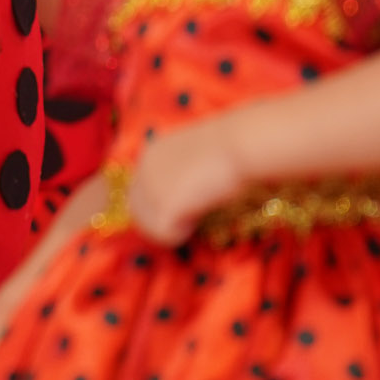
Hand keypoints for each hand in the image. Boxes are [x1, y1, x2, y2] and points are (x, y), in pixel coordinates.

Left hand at [127, 117, 246, 245]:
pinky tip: (200, 216)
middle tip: (190, 218)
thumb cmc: (233, 150)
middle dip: (160, 220)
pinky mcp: (164, 204)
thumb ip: (180, 175)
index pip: (140, 190)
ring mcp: (151, 186)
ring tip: (198, 214)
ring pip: (147, 225)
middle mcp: (144, 168)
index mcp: (152, 153)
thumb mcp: (196, 159)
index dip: (161, 205)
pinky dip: (182, 233)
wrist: (243, 145)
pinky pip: (164, 234)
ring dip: (171, 227)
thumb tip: (181, 201)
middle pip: (137, 210)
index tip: (185, 207)